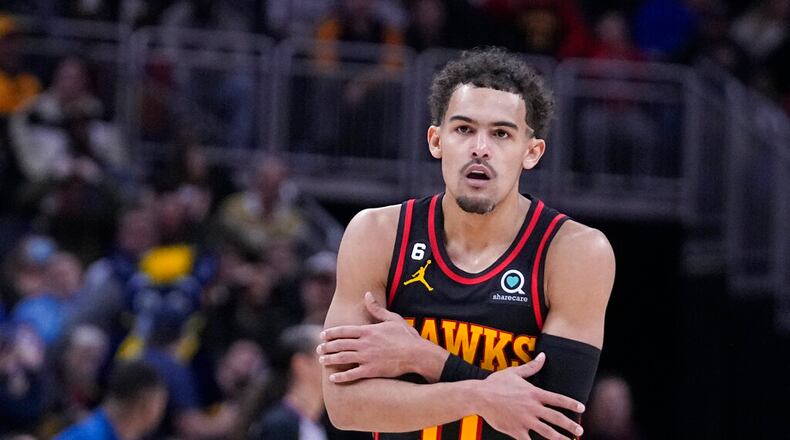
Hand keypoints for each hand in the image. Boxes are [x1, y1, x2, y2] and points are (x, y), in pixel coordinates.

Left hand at [318, 292, 445, 381]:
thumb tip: (366, 294)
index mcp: (368, 330)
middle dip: (326, 347)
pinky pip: (352, 374)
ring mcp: (367, 358)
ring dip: (330, 359)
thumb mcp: (392, 318)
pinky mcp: (371, 371)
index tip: (322, 335)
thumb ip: (376, 308)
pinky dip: (341, 377)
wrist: (417, 354)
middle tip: (318, 349)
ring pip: (342, 358)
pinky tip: (333, 379)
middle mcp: (364, 344)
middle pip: (340, 344)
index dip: (331, 333)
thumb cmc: (406, 336)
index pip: (343, 330)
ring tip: (322, 360)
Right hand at [477, 353, 584, 439]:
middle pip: (556, 418)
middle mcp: (532, 407)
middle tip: (580, 429)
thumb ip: (532, 367)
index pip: (558, 399)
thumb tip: (543, 356)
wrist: (479, 397)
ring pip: (547, 432)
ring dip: (560, 438)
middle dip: (571, 425)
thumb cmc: (495, 383)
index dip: (571, 403)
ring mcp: (524, 420)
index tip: (582, 408)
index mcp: (534, 393)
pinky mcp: (516, 431)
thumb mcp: (515, 373)